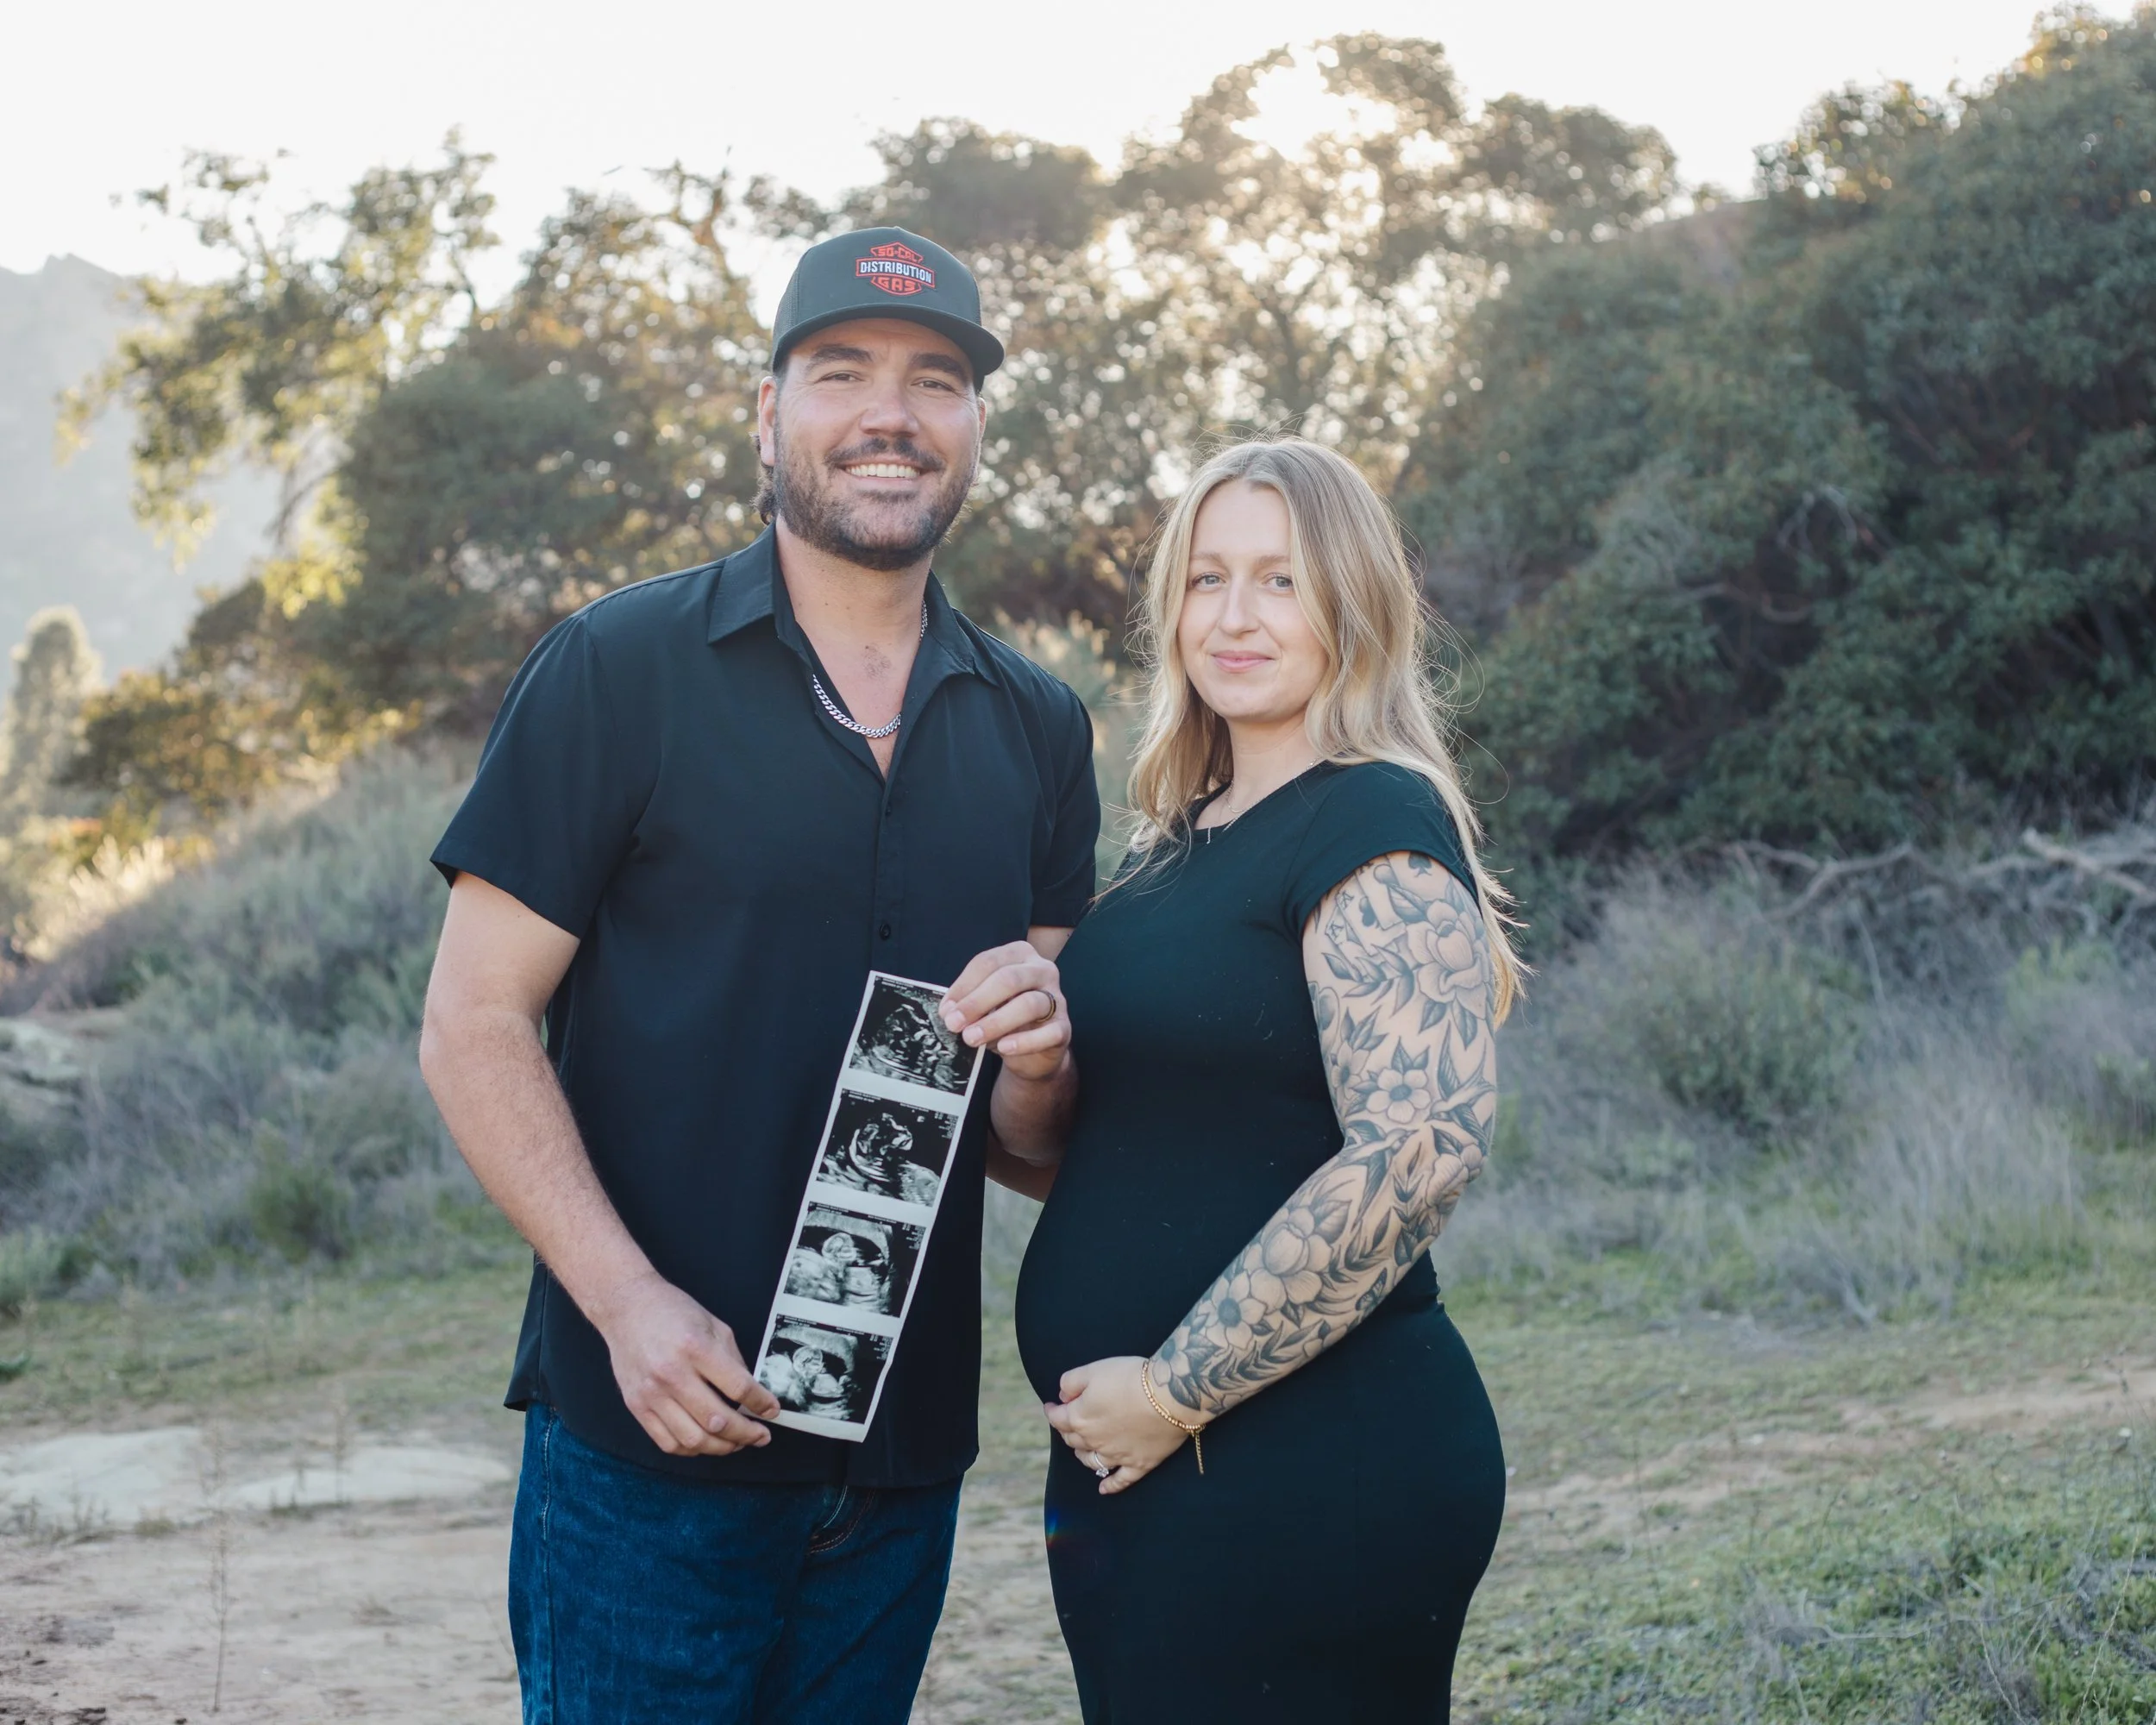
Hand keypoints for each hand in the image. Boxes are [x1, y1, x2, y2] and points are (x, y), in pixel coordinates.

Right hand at [592, 1269, 780, 1455]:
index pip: (738, 1387)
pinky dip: (692, 1449)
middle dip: (746, 1434)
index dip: (761, 1404)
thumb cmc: (671, 1312)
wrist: (625, 1308)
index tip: (772, 1411)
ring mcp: (652, 1394)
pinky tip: (706, 1442)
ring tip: (736, 1443)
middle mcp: (672, 1374)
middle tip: (761, 1436)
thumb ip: (733, 1360)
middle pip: (717, 1420)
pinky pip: (667, 1442)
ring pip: (693, 1439)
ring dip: (722, 1448)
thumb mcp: (714, 1324)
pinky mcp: (637, 1406)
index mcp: (696, 1348)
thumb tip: (752, 1392)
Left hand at [942, 940, 1069, 1083]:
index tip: (945, 1009)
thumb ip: (968, 1002)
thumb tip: (948, 1011)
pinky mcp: (1065, 1027)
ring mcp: (1057, 998)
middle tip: (954, 1023)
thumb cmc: (1005, 1018)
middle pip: (1009, 979)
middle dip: (976, 1002)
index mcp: (1019, 955)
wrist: (1033, 1051)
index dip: (963, 986)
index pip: (988, 962)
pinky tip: (1004, 1048)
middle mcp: (1042, 970)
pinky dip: (1024, 1041)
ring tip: (971, 1038)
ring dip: (995, 1022)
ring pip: (1029, 1004)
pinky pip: (1048, 1033)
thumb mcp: (984, 1005)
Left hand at [1043, 1356, 1199, 1494]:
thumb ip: (1071, 1382)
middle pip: (1073, 1440)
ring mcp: (1116, 1456)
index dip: (1052, 1411)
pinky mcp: (1139, 1464)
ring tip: (1083, 1449)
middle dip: (1067, 1430)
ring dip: (1084, 1455)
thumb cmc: (1130, 1378)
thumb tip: (1063, 1396)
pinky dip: (1110, 1486)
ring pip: (1092, 1461)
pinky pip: (1120, 1481)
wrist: (1169, 1396)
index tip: (1051, 1406)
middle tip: (1069, 1422)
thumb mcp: (1094, 1370)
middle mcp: (1094, 1441)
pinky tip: (1103, 1489)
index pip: (1057, 1418)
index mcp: (1080, 1418)